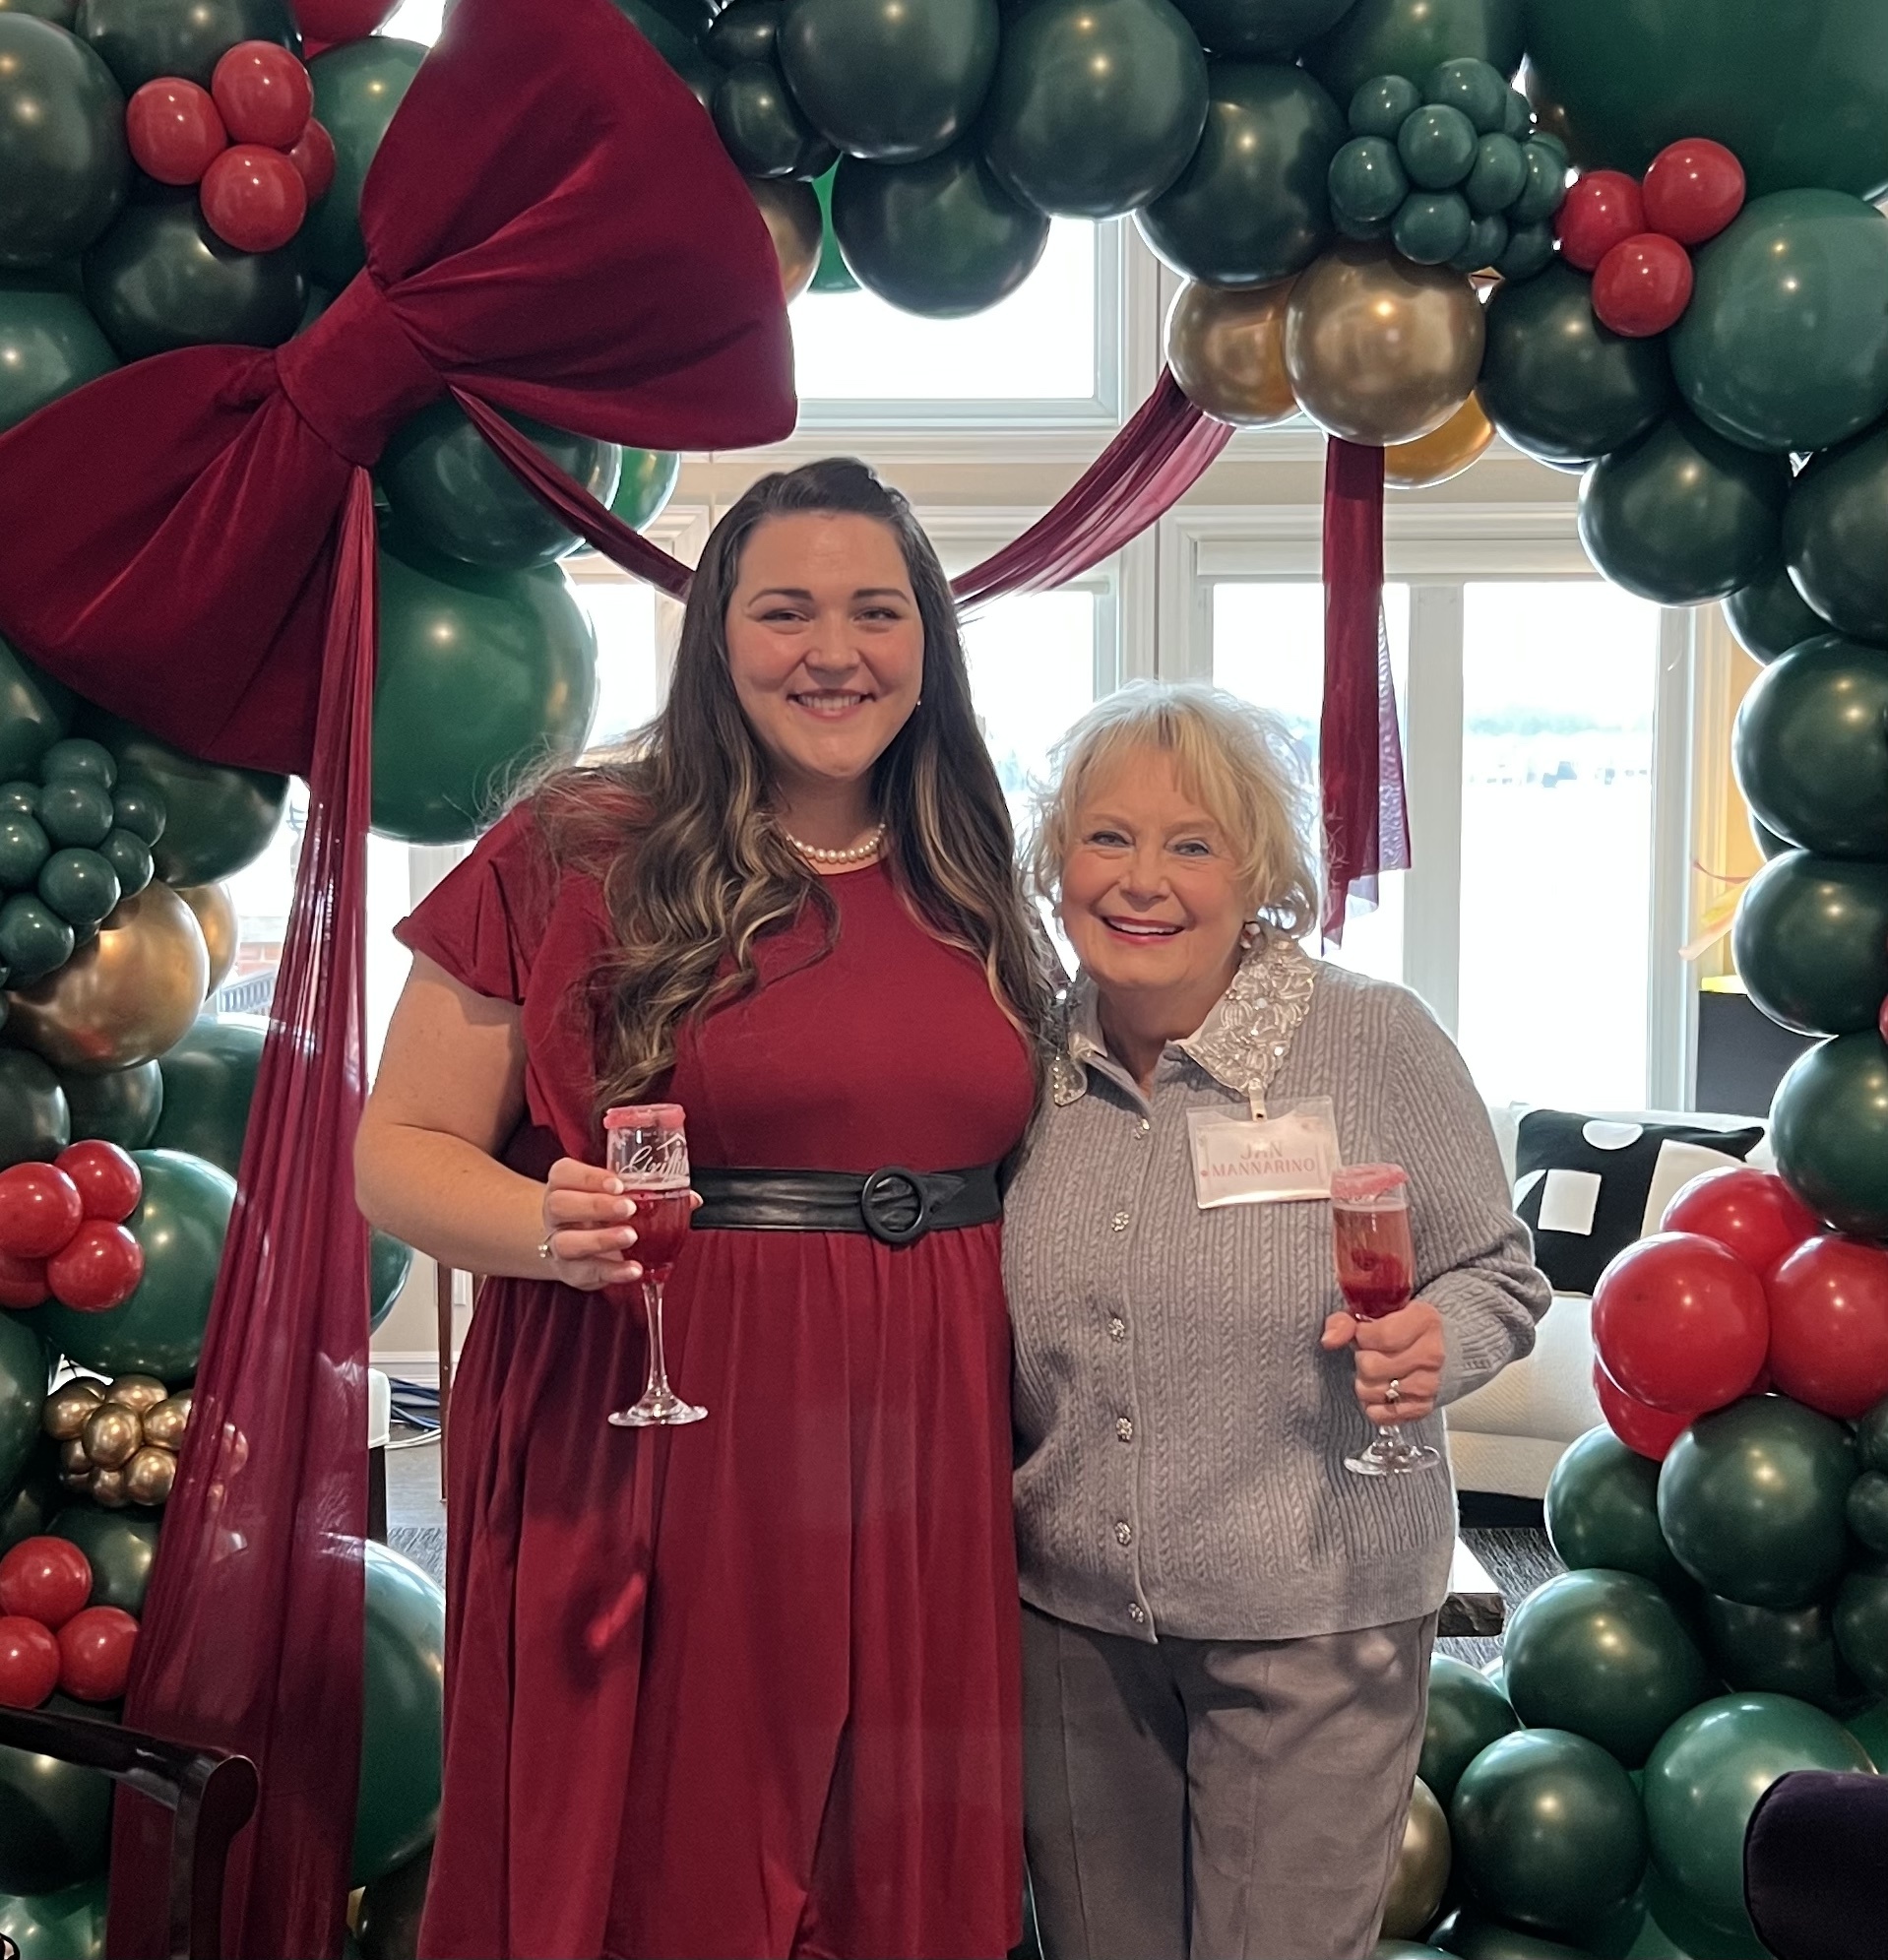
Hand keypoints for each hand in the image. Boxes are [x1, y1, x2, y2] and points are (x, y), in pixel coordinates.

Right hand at [536, 1158, 701, 1292]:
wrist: (576, 1246)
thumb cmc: (601, 1212)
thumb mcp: (618, 1195)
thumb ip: (649, 1192)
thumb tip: (691, 1198)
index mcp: (564, 1184)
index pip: (564, 1174)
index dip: (588, 1177)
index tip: (619, 1183)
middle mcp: (555, 1212)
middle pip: (560, 1205)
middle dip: (596, 1205)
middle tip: (629, 1208)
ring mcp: (558, 1243)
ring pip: (566, 1241)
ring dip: (601, 1239)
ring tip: (631, 1237)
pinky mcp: (570, 1271)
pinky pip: (586, 1272)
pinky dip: (612, 1271)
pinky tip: (633, 1268)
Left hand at [1321, 1300, 1445, 1424]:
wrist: (1424, 1349)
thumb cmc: (1392, 1327)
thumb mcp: (1368, 1314)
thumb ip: (1344, 1322)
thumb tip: (1329, 1340)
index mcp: (1424, 1320)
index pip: (1383, 1336)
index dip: (1362, 1337)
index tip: (1362, 1334)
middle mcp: (1432, 1353)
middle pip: (1373, 1367)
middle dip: (1362, 1360)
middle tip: (1370, 1354)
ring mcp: (1430, 1383)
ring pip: (1375, 1392)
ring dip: (1365, 1383)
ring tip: (1374, 1372)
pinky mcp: (1422, 1408)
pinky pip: (1381, 1415)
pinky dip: (1373, 1405)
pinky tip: (1379, 1390)